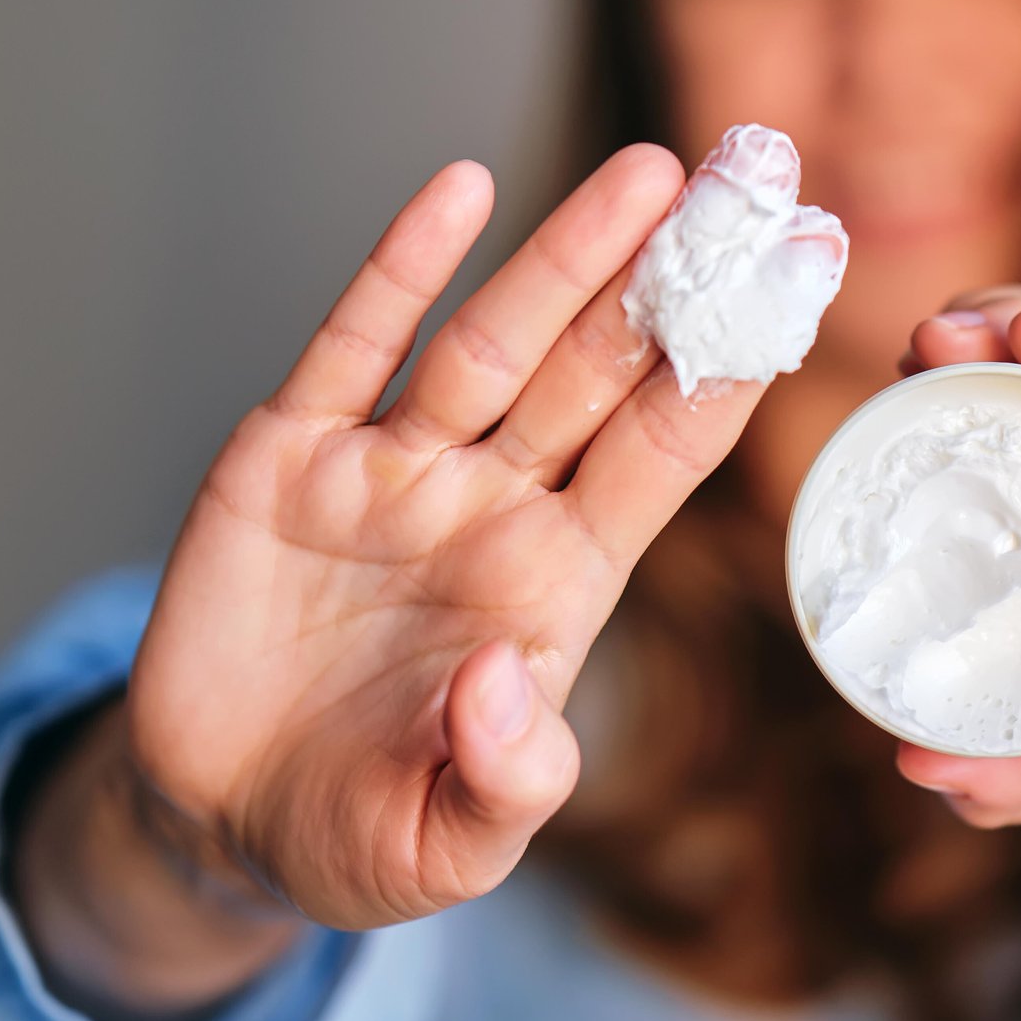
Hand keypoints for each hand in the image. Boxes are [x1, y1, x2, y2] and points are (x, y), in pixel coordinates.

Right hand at [124, 145, 768, 930]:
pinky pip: (352, 345)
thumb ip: (505, 780)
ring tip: (647, 174)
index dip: (726, 372)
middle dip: (671, 283)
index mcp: (556, 585)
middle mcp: (491, 507)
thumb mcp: (446, 845)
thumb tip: (509, 679)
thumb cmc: (359, 833)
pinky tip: (459, 192)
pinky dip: (401, 269)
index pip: (660, 459)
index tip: (798, 284)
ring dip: (567, 258)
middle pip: (599, 376)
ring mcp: (393, 473)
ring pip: (495, 343)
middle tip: (750, 184)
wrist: (221, 818)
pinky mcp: (288, 457)